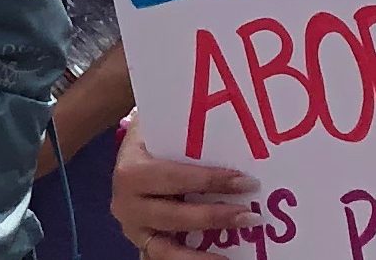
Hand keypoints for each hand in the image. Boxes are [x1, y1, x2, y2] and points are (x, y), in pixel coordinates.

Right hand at [106, 117, 259, 255]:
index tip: (245, 182)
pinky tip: (216, 259)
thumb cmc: (152, 137)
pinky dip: (190, 259)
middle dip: (214, 217)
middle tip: (250, 216)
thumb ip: (188, 135)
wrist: (127, 155)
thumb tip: (236, 139)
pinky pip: (165, 257)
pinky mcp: (142, 244)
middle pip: (174, 216)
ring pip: (165, 250)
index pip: (175, 177)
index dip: (210, 181)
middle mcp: (126, 204)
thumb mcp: (161, 128)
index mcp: (131, 171)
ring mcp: (133, 229)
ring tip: (229, 258)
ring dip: (200, 255)